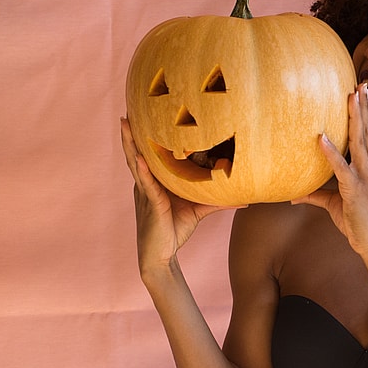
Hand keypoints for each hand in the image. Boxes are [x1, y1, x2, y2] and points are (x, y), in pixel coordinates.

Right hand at [120, 117, 231, 278]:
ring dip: (130, 143)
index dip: (144, 137)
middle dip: (132, 133)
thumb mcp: (198, 209)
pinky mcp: (151, 204)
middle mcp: (146, 184)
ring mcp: (146, 193)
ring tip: (125, 124)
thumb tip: (242, 196)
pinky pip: (146, 183)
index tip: (142, 115)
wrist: (161, 257)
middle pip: (137, 153)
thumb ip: (216, 199)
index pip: (149, 155)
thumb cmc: (175, 230)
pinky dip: (142, 169)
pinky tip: (139, 157)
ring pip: (136, 163)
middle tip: (127, 110)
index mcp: (155, 182)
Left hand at [292, 84, 367, 257]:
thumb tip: (294, 196)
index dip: (367, 114)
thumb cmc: (360, 225)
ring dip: (355, 118)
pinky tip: (321, 138)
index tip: (364, 94)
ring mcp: (366, 178)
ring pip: (360, 142)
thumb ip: (317, 195)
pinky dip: (331, 152)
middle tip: (360, 84)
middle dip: (364, 107)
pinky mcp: (355, 190)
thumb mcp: (336, 205)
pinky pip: (341, 168)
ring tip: (351, 97)